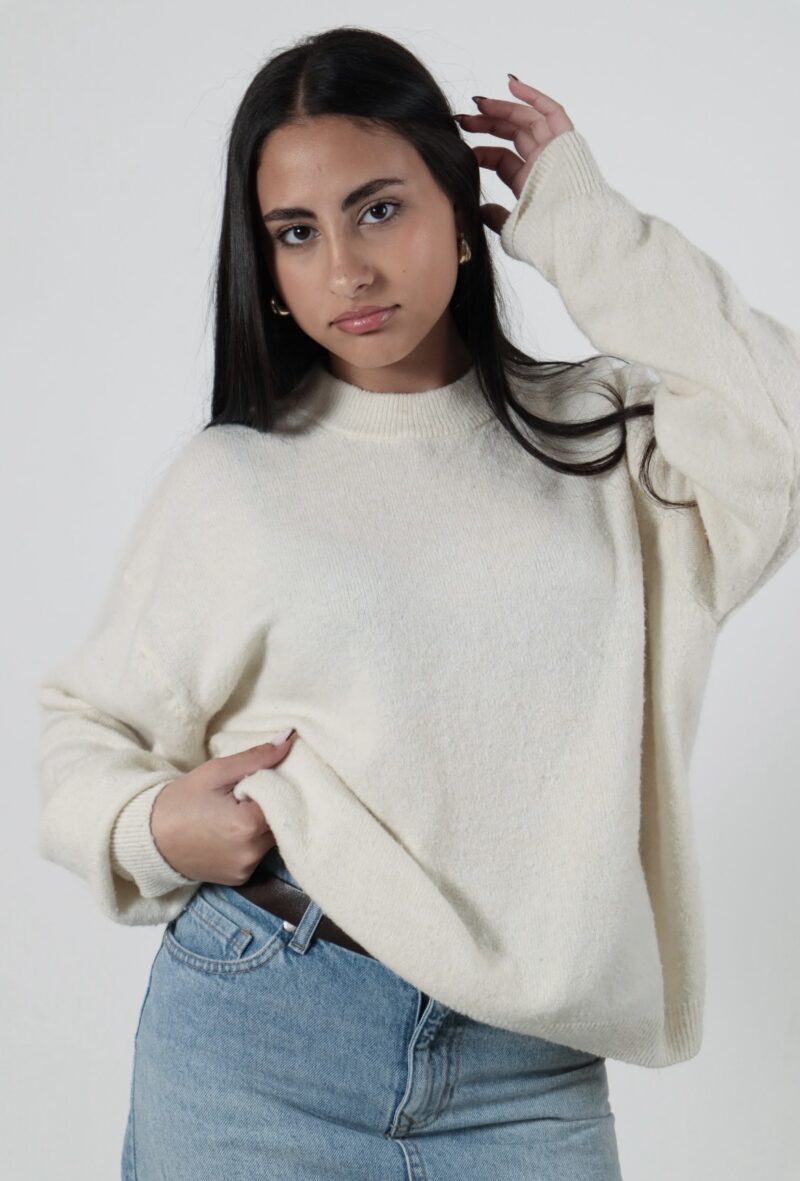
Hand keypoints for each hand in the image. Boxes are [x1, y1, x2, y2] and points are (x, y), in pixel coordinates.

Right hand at [150, 732, 297, 884]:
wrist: (149, 838)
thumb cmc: (181, 801)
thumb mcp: (216, 772)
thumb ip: (256, 758)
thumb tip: (288, 740)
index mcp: (247, 824)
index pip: (284, 799)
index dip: (275, 787)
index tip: (259, 780)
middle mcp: (251, 852)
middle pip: (280, 822)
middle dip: (270, 806)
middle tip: (245, 795)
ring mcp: (245, 868)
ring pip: (271, 839)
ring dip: (262, 825)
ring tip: (236, 813)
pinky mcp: (239, 878)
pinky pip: (258, 855)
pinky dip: (251, 842)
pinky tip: (231, 831)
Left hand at [456, 76, 574, 235]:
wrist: (570, 234)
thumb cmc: (544, 236)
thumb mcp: (511, 228)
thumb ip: (495, 217)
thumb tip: (479, 211)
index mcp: (530, 184)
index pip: (503, 160)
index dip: (482, 151)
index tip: (461, 146)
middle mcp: (543, 165)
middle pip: (513, 135)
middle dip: (487, 124)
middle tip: (463, 119)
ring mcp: (556, 152)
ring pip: (528, 121)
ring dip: (503, 108)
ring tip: (479, 103)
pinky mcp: (568, 142)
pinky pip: (552, 112)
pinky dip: (534, 96)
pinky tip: (511, 83)